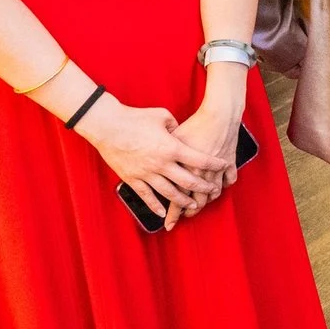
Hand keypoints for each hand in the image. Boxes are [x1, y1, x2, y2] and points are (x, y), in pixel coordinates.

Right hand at [79, 97, 224, 223]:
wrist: (107, 125)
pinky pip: (146, 196)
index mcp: (171, 148)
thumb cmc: (135, 117)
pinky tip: (162, 212)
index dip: (214, 164)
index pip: (199, 160)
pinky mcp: (132, 178)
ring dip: (183, 201)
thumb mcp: (162, 116)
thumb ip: (176, 126)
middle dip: (203, 187)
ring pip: (169, 193)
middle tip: (213, 191)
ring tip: (194, 205)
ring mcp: (146, 173)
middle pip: (188, 181)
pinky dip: (155, 205)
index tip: (223, 165)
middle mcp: (161, 164)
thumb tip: (181, 132)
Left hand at [166, 90, 246, 224]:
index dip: (172, 213)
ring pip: (214, 191)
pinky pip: (229, 178)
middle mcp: (200, 173)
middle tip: (186, 216)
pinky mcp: (229, 161)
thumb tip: (154, 156)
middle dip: (191, 211)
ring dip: (208, 199)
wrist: (220, 115)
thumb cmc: (195, 123)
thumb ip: (163, 150)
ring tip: (203, 203)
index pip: (175, 196)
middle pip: (196, 199)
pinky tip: (222, 186)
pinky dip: (226, 183)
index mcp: (183, 168)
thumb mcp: (172, 135)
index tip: (168, 223)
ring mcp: (217, 169)